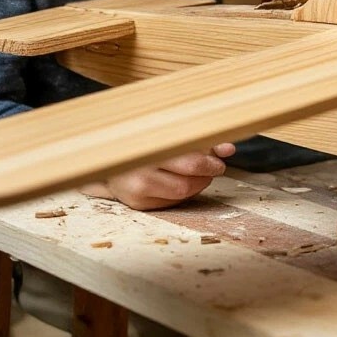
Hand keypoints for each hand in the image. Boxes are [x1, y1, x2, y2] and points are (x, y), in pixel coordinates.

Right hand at [81, 142, 235, 210]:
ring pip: (181, 194)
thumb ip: (201, 141)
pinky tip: (184, 180)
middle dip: (207, 173)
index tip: (220, 158)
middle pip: (186, 181)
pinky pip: (171, 202)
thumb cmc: (146, 139)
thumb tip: (229, 149)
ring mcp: (136, 190)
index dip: (210, 161)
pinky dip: (183, 192)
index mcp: (150, 147)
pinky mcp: (137, 204)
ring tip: (201, 172)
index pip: (190, 161)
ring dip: (198, 183)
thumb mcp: (172, 133)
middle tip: (216, 166)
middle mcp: (140, 171)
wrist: (107, 155)